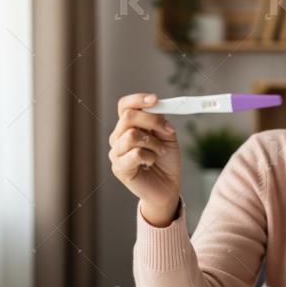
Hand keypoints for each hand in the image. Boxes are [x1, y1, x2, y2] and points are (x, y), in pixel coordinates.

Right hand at [109, 93, 181, 225]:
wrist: (167, 187)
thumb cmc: (166, 161)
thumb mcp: (167, 136)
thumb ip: (160, 121)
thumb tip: (157, 106)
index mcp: (128, 126)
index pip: (125, 106)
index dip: (138, 99)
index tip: (156, 99)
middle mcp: (118, 137)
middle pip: (128, 117)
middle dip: (153, 120)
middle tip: (168, 131)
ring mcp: (116, 153)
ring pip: (132, 135)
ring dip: (153, 143)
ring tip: (160, 152)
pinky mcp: (119, 168)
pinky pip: (135, 153)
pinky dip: (149, 156)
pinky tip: (151, 162)